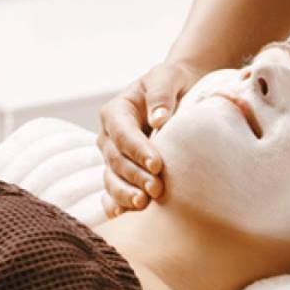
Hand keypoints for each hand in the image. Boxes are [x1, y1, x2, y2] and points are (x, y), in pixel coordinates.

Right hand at [98, 60, 204, 216]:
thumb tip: (159, 119)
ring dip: (125, 193)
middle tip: (156, 189)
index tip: (157, 164)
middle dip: (135, 176)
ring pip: (112, 178)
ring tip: (143, 204)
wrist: (180, 93)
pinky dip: (114, 203)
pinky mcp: (122, 173)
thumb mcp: (168, 76)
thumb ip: (162, 93)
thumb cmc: (172, 83)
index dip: (137, 150)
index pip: (123, 133)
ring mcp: (113, 157)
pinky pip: (113, 190)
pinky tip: (120, 213)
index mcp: (116, 111)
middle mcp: (109, 136)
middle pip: (116, 160)